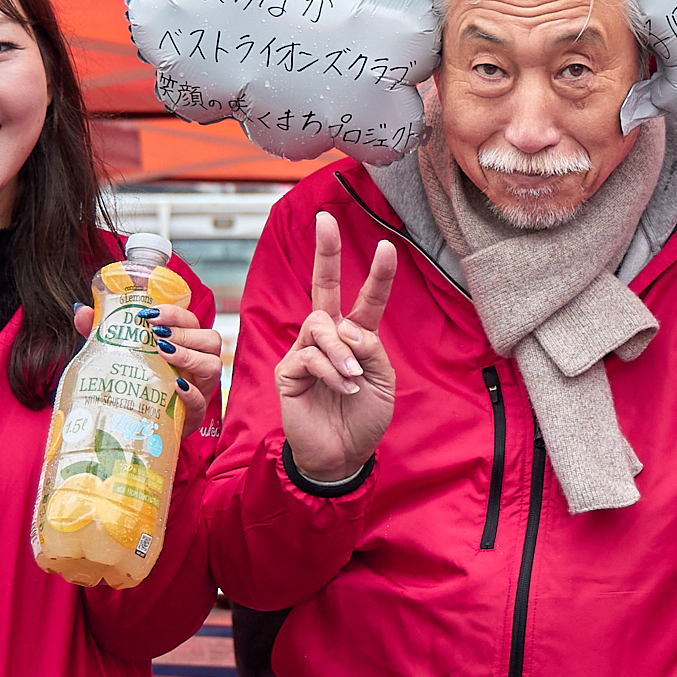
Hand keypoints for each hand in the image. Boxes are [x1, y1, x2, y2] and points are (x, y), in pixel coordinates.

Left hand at [77, 300, 226, 426]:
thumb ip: (103, 332)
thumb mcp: (118, 355)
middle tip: (156, 334)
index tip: (150, 314)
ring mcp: (200, 388)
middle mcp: (198, 363)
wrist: (139, 424)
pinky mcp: (194, 414)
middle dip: (184, 333)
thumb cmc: (135, 383)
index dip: (176, 314)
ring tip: (163, 354)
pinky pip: (202, 401)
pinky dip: (191, 393)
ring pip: (213, 365)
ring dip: (189, 356)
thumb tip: (81, 310)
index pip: (192, 321)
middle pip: (210, 339)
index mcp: (185, 345)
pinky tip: (175, 387)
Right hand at [275, 212, 398, 483]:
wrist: (341, 456)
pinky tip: (341, 390)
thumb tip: (347, 329)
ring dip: (342, 352)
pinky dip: (332, 372)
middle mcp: (327, 339)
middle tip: (325, 219)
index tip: (388, 246)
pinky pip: (310, 356)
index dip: (377, 275)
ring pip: (321, 326)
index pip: (365, 300)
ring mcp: (304, 352)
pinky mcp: (288, 371)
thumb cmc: (362, 420)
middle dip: (326, 251)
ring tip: (353, 380)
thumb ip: (372, 352)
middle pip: (322, 287)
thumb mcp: (383, 384)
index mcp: (354, 339)